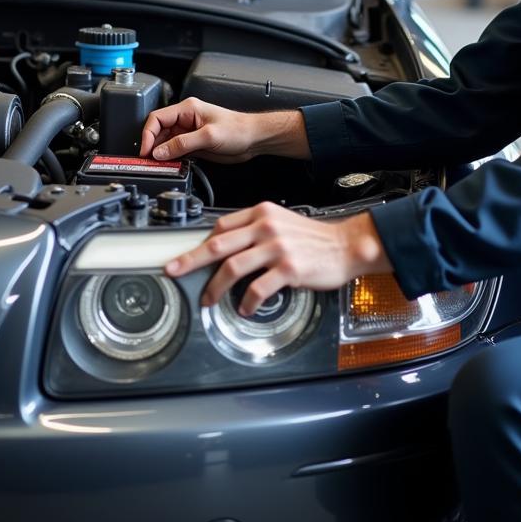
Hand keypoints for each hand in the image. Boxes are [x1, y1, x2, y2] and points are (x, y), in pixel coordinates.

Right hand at [140, 97, 256, 162]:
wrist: (254, 139)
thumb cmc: (238, 129)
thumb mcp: (208, 136)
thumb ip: (182, 144)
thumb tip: (160, 152)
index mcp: (187, 109)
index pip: (157, 118)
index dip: (148, 134)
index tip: (146, 150)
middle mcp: (186, 119)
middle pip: (158, 131)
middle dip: (152, 146)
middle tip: (150, 160)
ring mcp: (189, 132)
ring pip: (166, 143)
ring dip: (161, 154)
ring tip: (160, 164)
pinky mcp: (194, 144)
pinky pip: (176, 151)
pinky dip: (171, 158)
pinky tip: (171, 164)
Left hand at [164, 202, 391, 314]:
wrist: (346, 245)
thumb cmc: (313, 238)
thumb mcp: (281, 223)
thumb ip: (255, 230)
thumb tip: (225, 247)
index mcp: (261, 213)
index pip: (220, 226)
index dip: (198, 243)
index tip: (183, 255)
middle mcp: (266, 227)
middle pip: (217, 244)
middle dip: (190, 261)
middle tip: (173, 272)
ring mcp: (277, 247)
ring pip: (232, 267)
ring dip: (214, 287)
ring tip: (208, 299)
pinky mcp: (288, 269)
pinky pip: (257, 288)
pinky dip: (247, 302)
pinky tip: (246, 308)